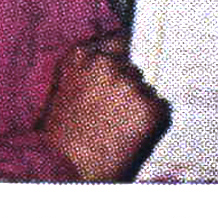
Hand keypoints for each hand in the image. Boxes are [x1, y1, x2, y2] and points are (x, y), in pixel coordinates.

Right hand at [38, 35, 168, 180]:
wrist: (66, 174)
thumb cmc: (57, 144)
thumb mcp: (60, 97)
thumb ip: (82, 77)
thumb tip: (102, 74)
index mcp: (80, 59)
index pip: (112, 43)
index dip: (116, 62)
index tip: (118, 73)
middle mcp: (107, 65)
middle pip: (130, 69)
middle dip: (126, 88)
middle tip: (113, 115)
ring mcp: (131, 85)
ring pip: (145, 90)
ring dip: (138, 106)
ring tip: (118, 131)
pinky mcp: (151, 108)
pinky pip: (160, 110)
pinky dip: (153, 123)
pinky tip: (132, 138)